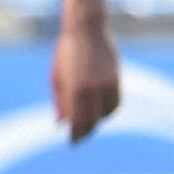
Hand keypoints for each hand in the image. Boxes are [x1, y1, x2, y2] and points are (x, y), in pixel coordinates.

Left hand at [55, 19, 121, 142]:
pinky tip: (99, 111)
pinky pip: (116, 103)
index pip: (77, 121)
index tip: (72, 142)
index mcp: (75, 90)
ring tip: (87, 122)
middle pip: (93, 121)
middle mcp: (93, 89)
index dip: (76, 135)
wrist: (87, 30)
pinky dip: (108, 110)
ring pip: (106, 114)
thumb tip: (61, 124)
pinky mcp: (117, 79)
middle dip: (86, 131)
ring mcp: (108, 84)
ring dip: (97, 120)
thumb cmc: (66, 53)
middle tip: (79, 138)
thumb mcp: (56, 78)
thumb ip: (60, 102)